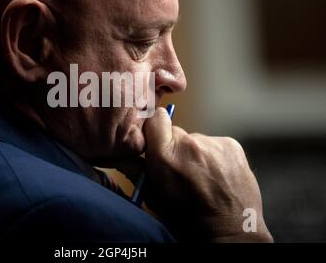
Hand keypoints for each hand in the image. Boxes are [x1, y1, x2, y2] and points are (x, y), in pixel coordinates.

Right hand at [143, 107, 272, 241]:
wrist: (229, 231)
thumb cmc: (187, 219)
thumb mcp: (154, 197)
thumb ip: (136, 170)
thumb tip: (118, 154)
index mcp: (165, 156)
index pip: (156, 118)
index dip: (155, 129)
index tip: (157, 141)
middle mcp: (189, 144)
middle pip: (176, 132)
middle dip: (175, 146)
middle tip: (181, 169)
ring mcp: (213, 143)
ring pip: (196, 140)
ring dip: (196, 153)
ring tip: (202, 176)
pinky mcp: (231, 145)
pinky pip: (215, 144)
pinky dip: (214, 156)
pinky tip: (216, 175)